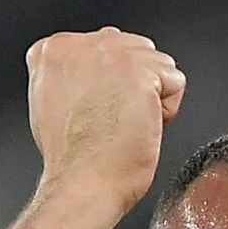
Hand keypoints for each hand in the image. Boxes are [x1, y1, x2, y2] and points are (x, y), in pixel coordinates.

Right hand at [25, 27, 184, 211]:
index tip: (102, 110)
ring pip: (159, 64)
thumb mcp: (52, 101)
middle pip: (137, 50)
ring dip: (153, 97)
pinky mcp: (138, 73)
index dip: (116, 84)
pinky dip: (168, 110)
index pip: (109, 47)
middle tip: (116, 119)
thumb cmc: (72, 158)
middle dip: (137, 85)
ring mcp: (109, 56)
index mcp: (54, 50)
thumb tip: (99, 72)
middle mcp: (79, 45)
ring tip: (127, 123)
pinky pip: (175, 82)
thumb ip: (72, 74)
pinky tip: (141, 126)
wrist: (81, 183)